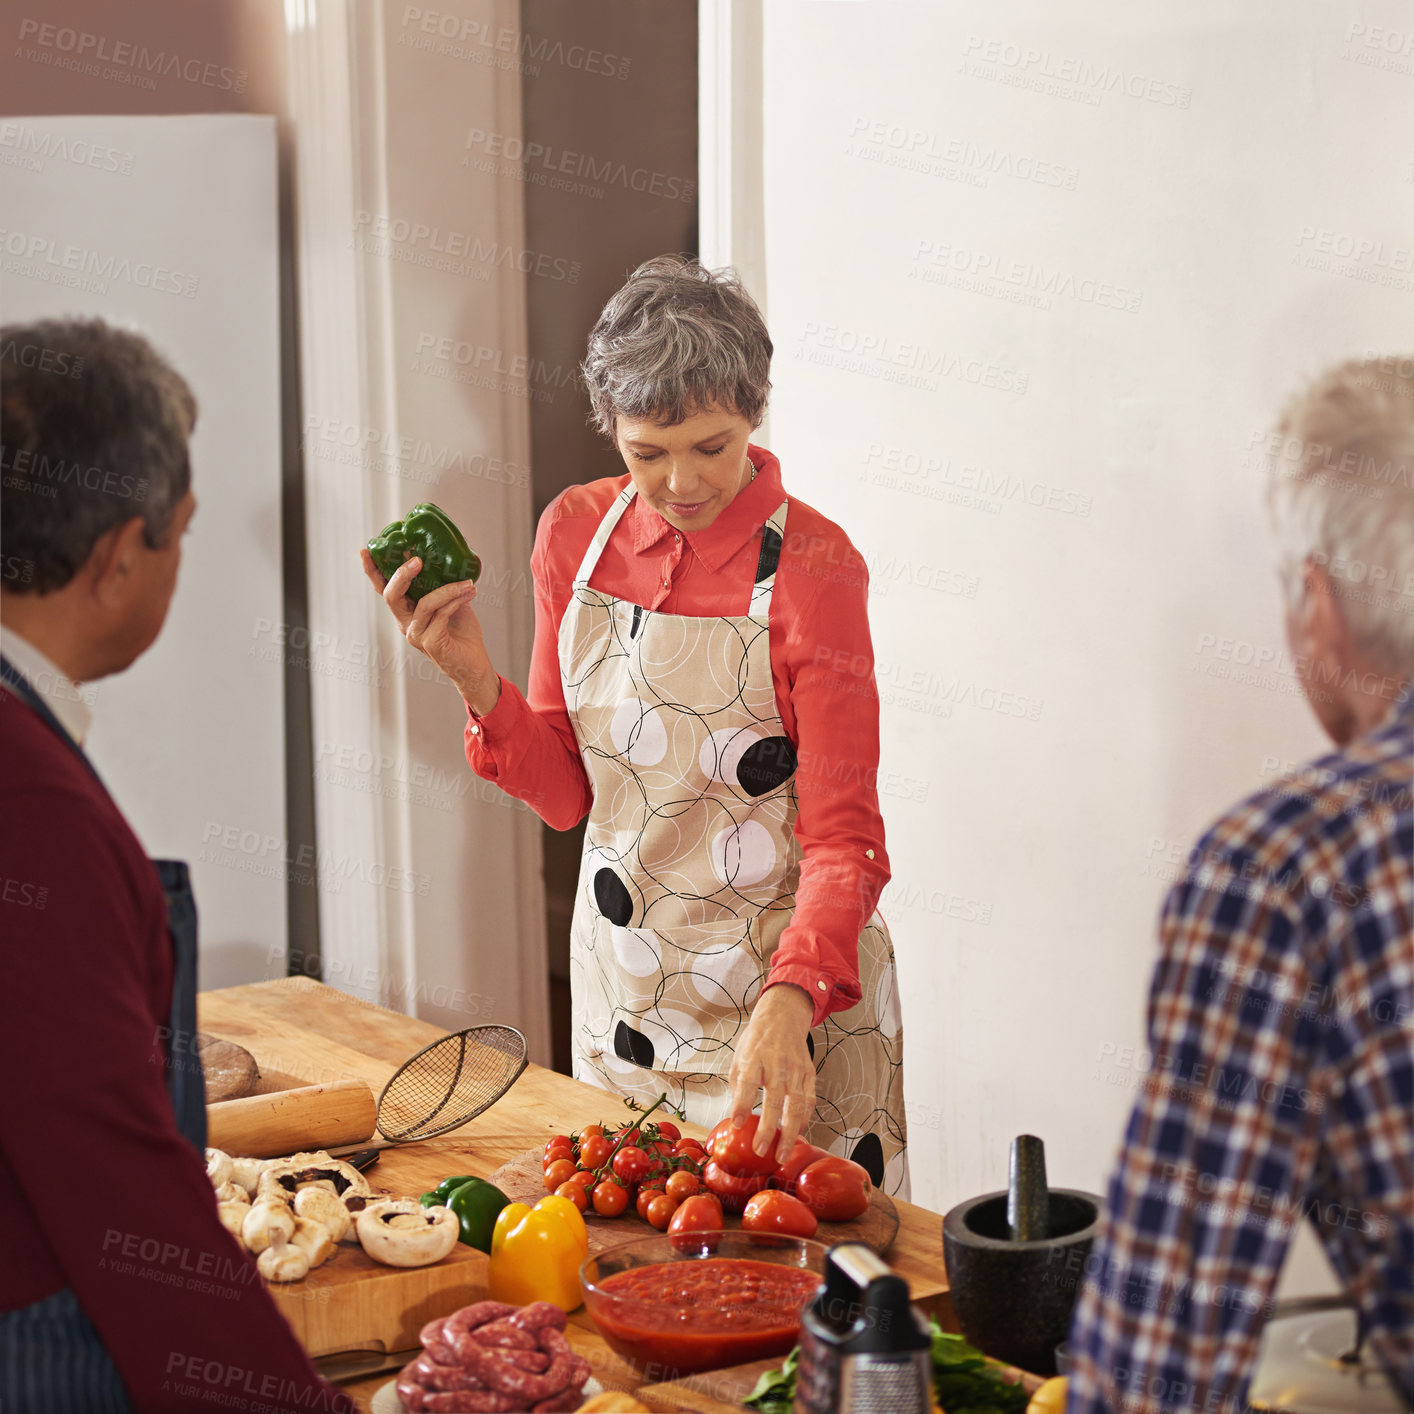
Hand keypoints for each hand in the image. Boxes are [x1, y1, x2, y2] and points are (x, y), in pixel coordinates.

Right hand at [360, 547, 498, 711]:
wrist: (474, 664)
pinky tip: (469, 593)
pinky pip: (440, 614)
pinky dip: (455, 601)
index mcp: (406, 611)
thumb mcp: (451, 602)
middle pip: (391, 595)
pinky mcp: (430, 643)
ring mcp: (416, 634)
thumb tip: (447, 556)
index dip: (373, 571)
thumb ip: (443, 584)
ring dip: (448, 589)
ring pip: (424, 603)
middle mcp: (406, 623)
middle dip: (402, 574)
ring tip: (467, 582)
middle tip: (418, 560)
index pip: (384, 589)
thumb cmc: (462, 633)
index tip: (366, 551)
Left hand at [728, 983, 815, 1162]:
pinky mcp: (809, 1073)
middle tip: (761, 1151)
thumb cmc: (757, 1041)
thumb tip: (737, 1115)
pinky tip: (797, 1133)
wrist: (782, 1017)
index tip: (737, 1124)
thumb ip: (738, 1085)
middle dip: (767, 1129)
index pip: (747, 1083)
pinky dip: (804, 1120)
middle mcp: (777, 1064)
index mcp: (755, 1057)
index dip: (742, 1104)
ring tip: (782, 1155)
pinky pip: (809, 1101)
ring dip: (789, 1133)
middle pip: (774, 1100)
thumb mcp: (739, 1056)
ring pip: (796, 1106)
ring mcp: (796, 1069)